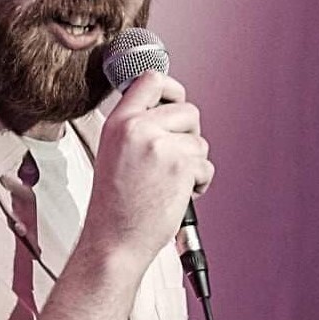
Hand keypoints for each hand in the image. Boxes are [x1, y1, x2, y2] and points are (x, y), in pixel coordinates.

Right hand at [81, 70, 213, 266]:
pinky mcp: (180, 166)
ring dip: (194, 163)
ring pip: (199, 140)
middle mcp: (138, 128)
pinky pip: (206, 165)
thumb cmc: (115, 204)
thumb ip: (136, 126)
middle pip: (187, 109)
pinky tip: (178, 194)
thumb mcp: (112, 150)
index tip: (175, 100)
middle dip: (190, 134)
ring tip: (171, 181)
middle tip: (176, 155)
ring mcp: (160, 145)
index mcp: (119, 121)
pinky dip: (200, 183)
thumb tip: (167, 111)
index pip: (150, 79)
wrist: (114, 239)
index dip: (171, 87)